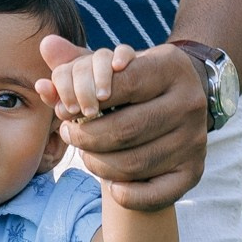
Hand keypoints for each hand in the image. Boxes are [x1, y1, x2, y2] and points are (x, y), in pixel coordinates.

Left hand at [37, 35, 208, 209]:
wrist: (181, 102)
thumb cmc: (135, 83)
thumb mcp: (112, 66)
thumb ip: (77, 59)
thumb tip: (46, 45)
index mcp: (171, 67)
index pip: (124, 84)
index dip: (87, 99)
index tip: (66, 109)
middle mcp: (190, 102)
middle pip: (126, 129)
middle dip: (86, 137)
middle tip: (69, 133)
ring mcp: (195, 138)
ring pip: (135, 163)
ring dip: (99, 165)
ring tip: (86, 155)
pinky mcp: (195, 170)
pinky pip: (158, 193)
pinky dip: (129, 196)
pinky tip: (113, 187)